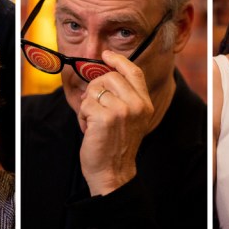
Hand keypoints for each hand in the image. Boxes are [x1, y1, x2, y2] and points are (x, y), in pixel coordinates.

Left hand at [77, 50, 153, 195]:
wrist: (113, 173)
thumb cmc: (117, 146)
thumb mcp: (131, 119)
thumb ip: (125, 97)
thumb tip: (104, 74)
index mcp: (144, 104)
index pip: (133, 72)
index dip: (118, 60)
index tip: (106, 55)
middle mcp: (136, 105)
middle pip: (110, 76)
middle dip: (96, 88)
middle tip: (95, 107)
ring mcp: (122, 110)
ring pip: (95, 90)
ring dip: (88, 105)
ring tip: (95, 122)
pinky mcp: (105, 117)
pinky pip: (86, 104)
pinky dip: (83, 116)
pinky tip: (90, 129)